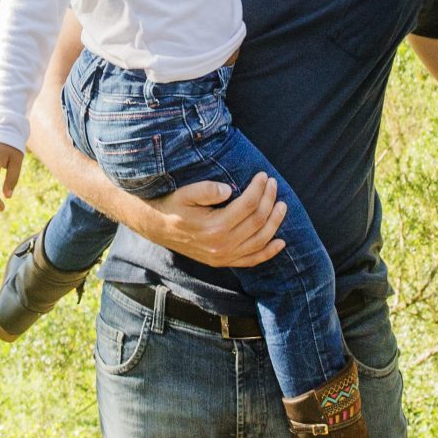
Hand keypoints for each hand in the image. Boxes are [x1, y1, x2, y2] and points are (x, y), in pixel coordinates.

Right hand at [120, 173, 287, 269]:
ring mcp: (223, 256)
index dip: (259, 189)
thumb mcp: (185, 193)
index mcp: (214, 227)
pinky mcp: (223, 261)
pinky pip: (251, 260)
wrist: (156, 227)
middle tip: (273, 184)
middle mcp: (222, 245)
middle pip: (257, 221)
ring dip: (275, 222)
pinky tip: (281, 242)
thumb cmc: (172, 205)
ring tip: (282, 205)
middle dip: (269, 200)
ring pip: (260, 240)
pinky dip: (268, 252)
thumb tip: (229, 189)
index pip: (248, 205)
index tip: (263, 175)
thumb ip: (206, 190)